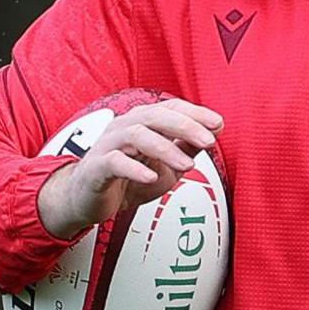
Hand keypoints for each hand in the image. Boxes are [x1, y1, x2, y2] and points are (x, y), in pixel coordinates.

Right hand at [36, 98, 222, 236]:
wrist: (89, 201)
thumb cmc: (127, 179)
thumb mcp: (167, 166)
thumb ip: (187, 148)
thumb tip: (213, 132)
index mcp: (142, 123)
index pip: (170, 108)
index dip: (195, 113)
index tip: (218, 124)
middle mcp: (124, 127)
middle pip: (155, 116)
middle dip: (185, 126)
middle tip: (209, 140)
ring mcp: (108, 145)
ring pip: (136, 135)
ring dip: (165, 148)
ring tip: (188, 164)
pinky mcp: (96, 168)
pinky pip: (114, 162)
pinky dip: (134, 168)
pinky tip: (151, 177)